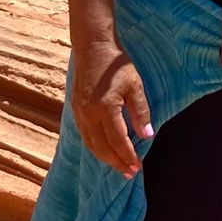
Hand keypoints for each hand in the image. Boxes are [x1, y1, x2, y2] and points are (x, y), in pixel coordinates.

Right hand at [72, 37, 153, 177]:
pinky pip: (85, 135)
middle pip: (102, 147)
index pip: (118, 141)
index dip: (128, 156)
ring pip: (91, 144)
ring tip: (119, 166)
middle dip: (117, 162)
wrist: (93, 48)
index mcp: (105, 108)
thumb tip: (147, 135)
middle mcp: (89, 114)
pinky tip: (104, 150)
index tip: (138, 167)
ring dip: (105, 158)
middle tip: (130, 172)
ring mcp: (79, 112)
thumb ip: (141, 112)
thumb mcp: (135, 85)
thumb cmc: (117, 65)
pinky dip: (95, 147)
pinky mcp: (75, 109)